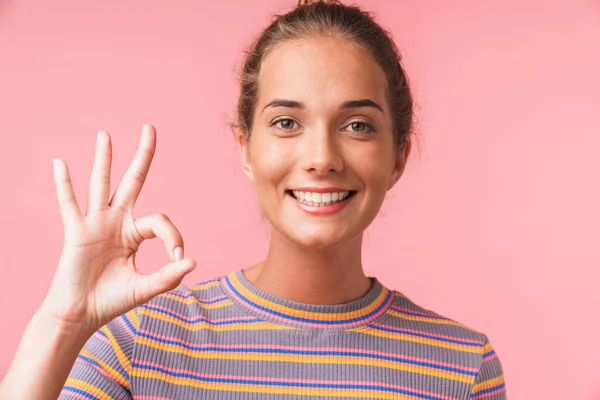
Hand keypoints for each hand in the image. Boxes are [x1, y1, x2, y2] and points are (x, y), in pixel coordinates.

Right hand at [42, 124, 195, 333]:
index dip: (174, 237)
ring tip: (105, 135)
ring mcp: (96, 224)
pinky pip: (69, 205)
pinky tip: (60, 163)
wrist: (81, 315)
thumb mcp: (145, 288)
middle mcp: (117, 222)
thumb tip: (193, 261)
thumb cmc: (111, 301)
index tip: (178, 259)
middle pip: (132, 181)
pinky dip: (64, 185)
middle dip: (143, 156)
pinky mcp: (77, 232)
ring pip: (101, 184)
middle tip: (150, 128)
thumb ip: (168, 276)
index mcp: (134, 233)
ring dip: (104, 160)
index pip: (160, 222)